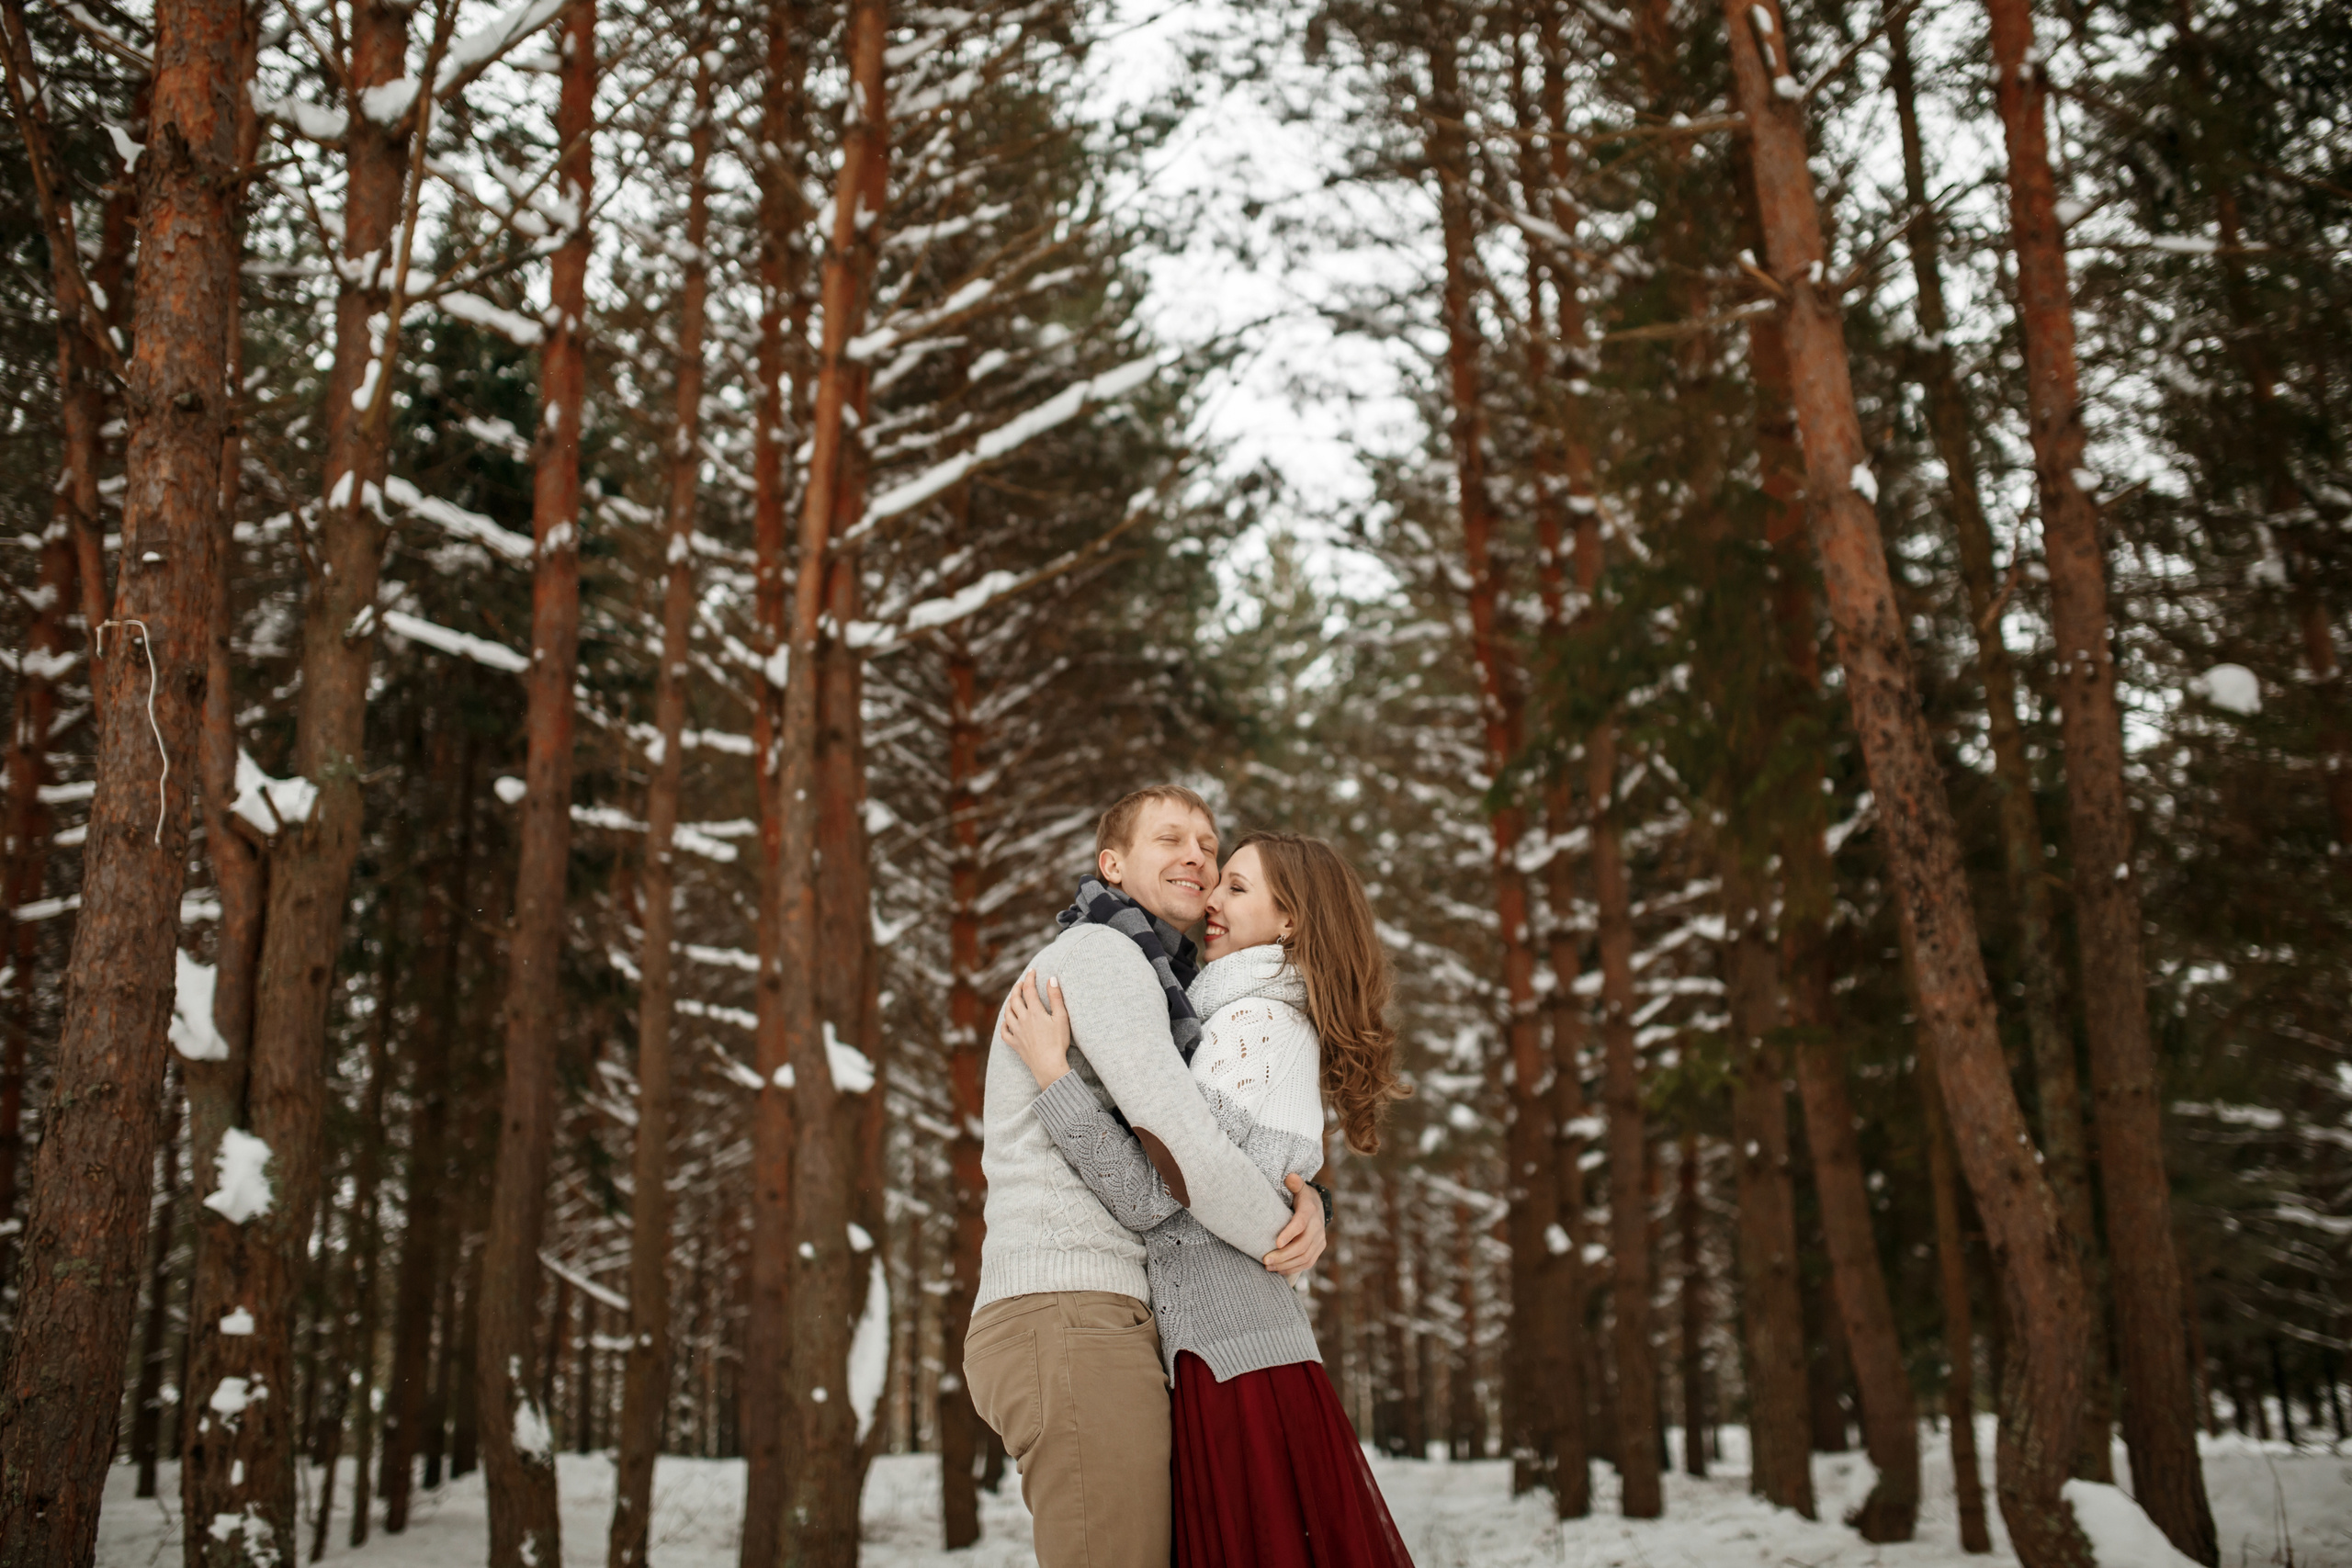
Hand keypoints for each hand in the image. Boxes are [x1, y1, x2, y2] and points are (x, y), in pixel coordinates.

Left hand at [1000, 972, 1071, 1088]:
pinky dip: (1004, 1024)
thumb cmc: (1058, 1042)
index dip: (1030, 978)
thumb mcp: (1061, 1018)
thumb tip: (1051, 979)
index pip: (1029, 990)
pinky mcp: (1015, 1044)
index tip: (1032, 971)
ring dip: (1009, 1003)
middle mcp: (1022, 1020)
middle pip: (1015, 999)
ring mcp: (1016, 1032)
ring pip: (1007, 1013)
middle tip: (1021, 983)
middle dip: (1017, 988)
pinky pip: (1004, 1032)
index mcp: (1034, 1012)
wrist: (1049, 1066)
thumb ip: (1056, 997)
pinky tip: (1007, 1021)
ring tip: (1013, 998)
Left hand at [1263, 1173, 1325, 1277]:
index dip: (1289, 1234)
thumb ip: (1294, 1183)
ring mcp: (1319, 1240)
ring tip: (1268, 1266)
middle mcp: (1317, 1227)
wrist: (1318, 1207)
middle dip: (1283, 1255)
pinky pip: (1307, 1263)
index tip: (1276, 1243)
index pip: (1301, 1224)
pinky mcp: (1318, 1249)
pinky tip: (1278, 1270)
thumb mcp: (1298, 1188)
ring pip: (1304, 1257)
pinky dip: (1293, 1268)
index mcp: (1310, 1211)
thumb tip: (1290, 1177)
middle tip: (1265, 1260)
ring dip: (1286, 1264)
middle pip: (1302, 1245)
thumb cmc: (1301, 1198)